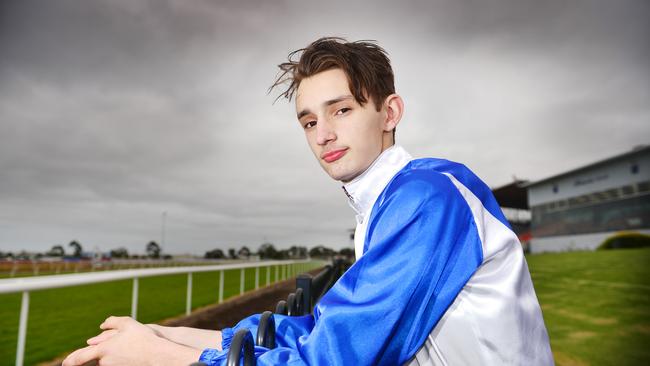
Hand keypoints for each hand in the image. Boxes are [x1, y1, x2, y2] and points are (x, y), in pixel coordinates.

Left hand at [63, 316, 200, 365]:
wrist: (158, 355)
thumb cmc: (144, 338)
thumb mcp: (128, 323)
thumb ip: (112, 321)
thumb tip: (101, 324)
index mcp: (104, 349)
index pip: (82, 356)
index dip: (72, 360)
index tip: (65, 363)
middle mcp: (106, 361)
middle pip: (95, 359)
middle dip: (90, 358)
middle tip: (76, 361)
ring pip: (107, 361)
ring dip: (110, 356)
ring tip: (126, 348)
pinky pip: (116, 363)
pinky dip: (118, 359)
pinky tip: (129, 354)